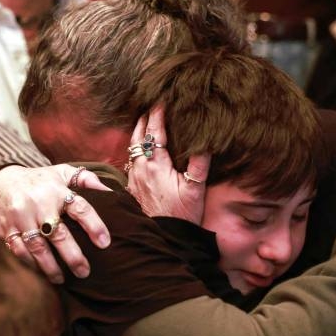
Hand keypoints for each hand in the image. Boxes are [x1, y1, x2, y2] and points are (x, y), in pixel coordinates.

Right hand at [0, 164, 111, 282]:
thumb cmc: (38, 180)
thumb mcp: (61, 172)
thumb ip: (86, 179)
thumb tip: (111, 192)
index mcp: (56, 191)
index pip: (80, 208)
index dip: (94, 226)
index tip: (105, 244)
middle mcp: (39, 204)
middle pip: (59, 234)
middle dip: (73, 256)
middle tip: (84, 272)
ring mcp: (20, 218)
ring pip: (37, 247)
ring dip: (50, 266)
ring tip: (61, 279)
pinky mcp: (6, 229)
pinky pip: (19, 250)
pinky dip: (30, 263)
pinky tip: (40, 270)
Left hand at [125, 105, 209, 223]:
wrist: (164, 237)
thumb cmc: (181, 214)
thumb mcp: (195, 189)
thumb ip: (199, 164)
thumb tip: (205, 141)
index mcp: (157, 164)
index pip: (155, 132)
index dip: (157, 114)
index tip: (160, 99)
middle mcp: (141, 168)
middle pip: (138, 137)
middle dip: (143, 119)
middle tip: (148, 105)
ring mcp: (134, 178)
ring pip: (131, 148)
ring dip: (137, 133)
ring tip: (142, 121)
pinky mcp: (132, 188)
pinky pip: (130, 162)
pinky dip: (134, 149)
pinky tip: (138, 150)